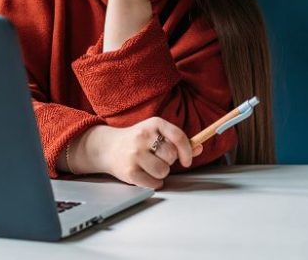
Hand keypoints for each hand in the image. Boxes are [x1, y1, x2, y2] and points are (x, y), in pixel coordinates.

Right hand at [74, 118, 202, 189]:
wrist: (108, 148)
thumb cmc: (136, 140)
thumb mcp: (156, 134)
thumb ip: (177, 141)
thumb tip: (199, 148)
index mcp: (153, 124)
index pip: (178, 137)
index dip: (187, 151)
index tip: (187, 160)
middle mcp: (143, 137)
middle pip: (171, 156)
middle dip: (168, 161)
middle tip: (158, 158)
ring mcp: (135, 154)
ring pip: (163, 171)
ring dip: (161, 173)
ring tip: (150, 166)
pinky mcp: (130, 171)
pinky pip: (153, 183)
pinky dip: (153, 182)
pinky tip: (144, 174)